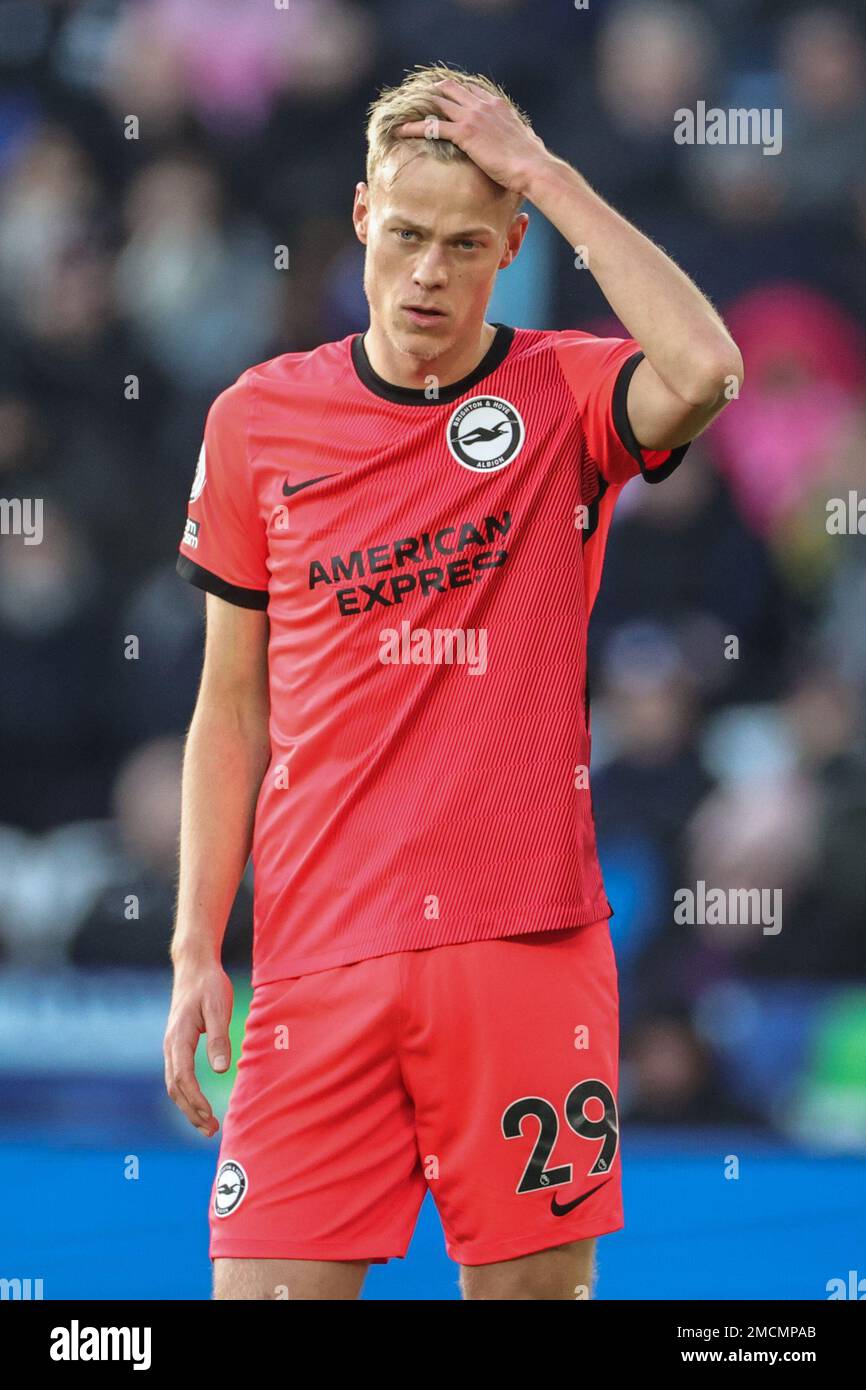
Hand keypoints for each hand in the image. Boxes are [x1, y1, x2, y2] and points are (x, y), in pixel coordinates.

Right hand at [163, 960, 233, 1137]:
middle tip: (211, 1130)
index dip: (195, 1100)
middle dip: (191, 1111)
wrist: (194, 967)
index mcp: (179, 1037)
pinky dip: (186, 1094)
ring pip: (173, 1084)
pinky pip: (177, 1075)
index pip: (183, 1077)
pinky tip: (198, 1104)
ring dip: (188, 1106)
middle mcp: (170, 1044)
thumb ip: (219, 1039)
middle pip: (175, 1087)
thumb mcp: (219, 1008)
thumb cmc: (209, 985)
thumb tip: (219, 1070)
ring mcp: (171, 1045)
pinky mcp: (176, 1044)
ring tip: (207, 1125)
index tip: (210, 1116)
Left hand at [396, 78, 551, 194]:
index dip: (454, 91)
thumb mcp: (528, 140)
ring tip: (403, 111)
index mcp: (497, 105)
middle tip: (415, 100)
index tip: (440, 96)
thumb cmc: (532, 160)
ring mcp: (473, 117)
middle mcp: (483, 105)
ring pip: (438, 103)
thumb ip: (523, 134)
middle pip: (450, 89)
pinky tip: (401, 130)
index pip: (470, 90)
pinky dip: (414, 127)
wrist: (533, 167)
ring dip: (419, 106)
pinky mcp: (464, 133)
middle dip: (431, 92)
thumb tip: (531, 140)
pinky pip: (432, 126)